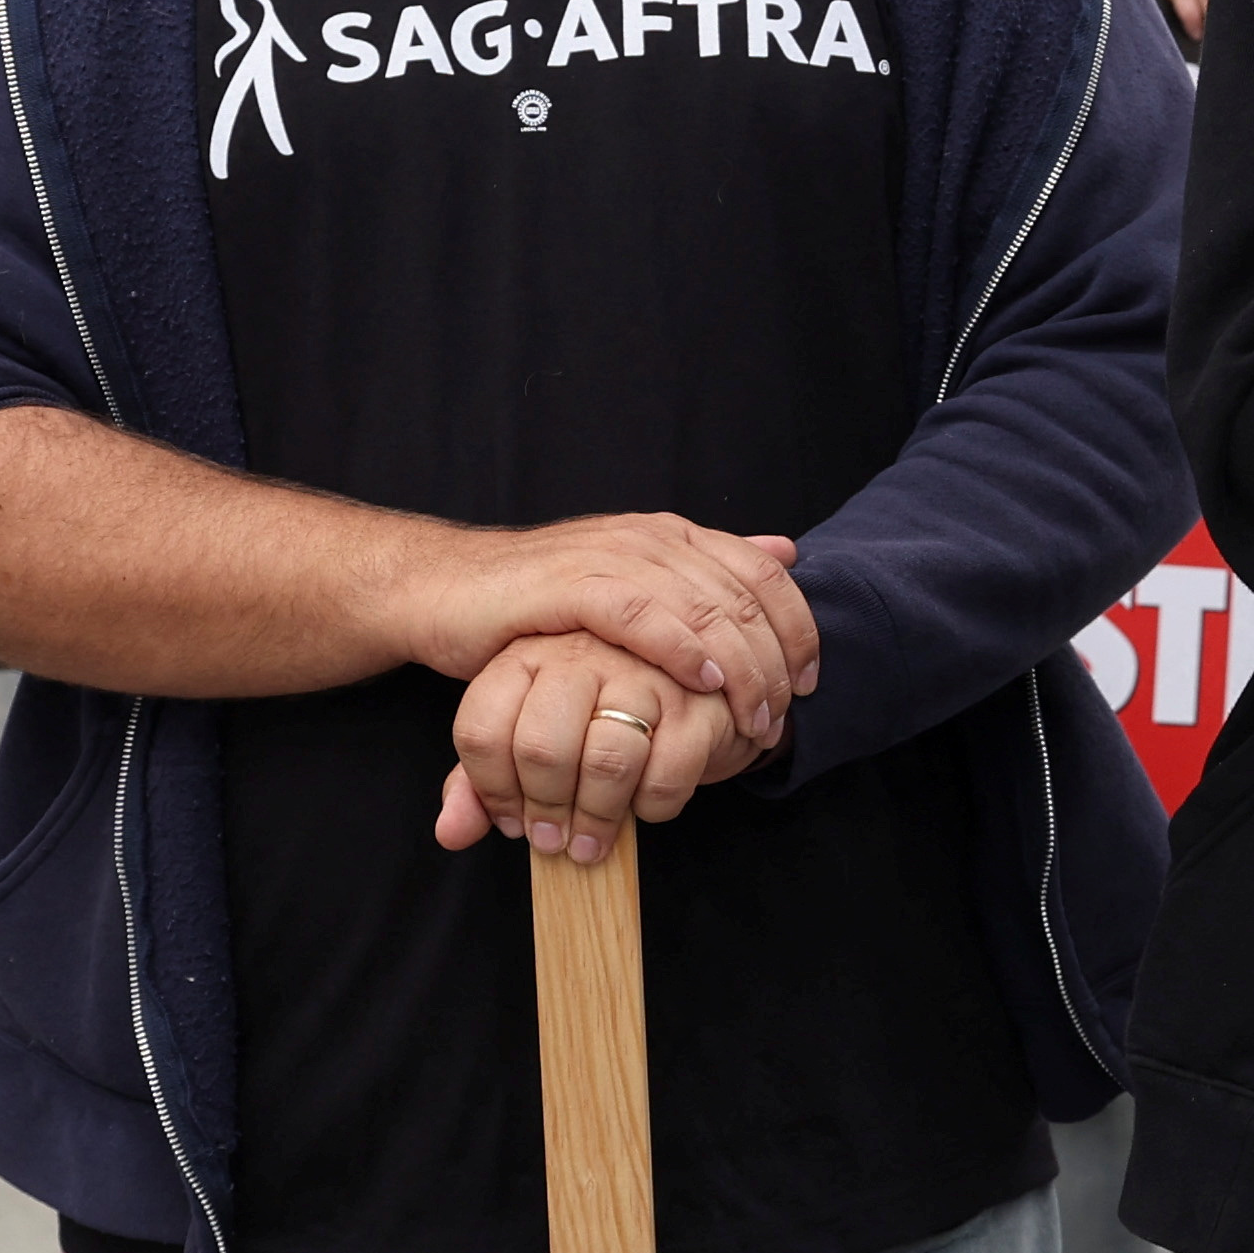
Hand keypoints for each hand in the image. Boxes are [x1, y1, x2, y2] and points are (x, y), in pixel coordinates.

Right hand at [400, 516, 816, 737]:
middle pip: (743, 594)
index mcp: (670, 535)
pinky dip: (682, 649)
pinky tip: (702, 685)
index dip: (797, 627)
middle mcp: (649, 537)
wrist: (444, 592)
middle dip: (774, 661)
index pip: (763, 571)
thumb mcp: (632, 587)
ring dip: (739, 668)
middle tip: (781, 717)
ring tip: (753, 716)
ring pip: (704, 606)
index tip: (809, 682)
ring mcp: (611, 556)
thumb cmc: (538, 606)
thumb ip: (706, 572)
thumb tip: (787, 548)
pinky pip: (644, 614)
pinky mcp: (572, 585)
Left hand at [436, 633, 770, 861]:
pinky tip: (645, 807)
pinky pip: (666, 774)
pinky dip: (653, 807)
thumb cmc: (596, 714)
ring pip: (606, 761)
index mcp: (527, 657)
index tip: (512, 821)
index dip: (490, 791)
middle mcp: (580, 654)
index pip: (482, 729)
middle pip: (541, 747)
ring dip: (596, 819)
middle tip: (554, 841)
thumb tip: (450, 834)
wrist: (694, 675)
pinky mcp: (697, 703)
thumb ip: (483, 782)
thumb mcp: (528, 736)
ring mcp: (643, 673)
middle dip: (546, 810)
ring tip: (592, 843)